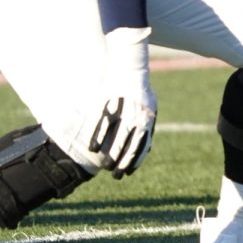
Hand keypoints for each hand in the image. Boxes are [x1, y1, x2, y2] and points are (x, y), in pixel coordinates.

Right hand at [88, 27, 156, 177]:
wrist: (130, 66)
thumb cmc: (141, 90)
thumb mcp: (151, 107)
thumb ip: (149, 126)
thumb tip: (148, 148)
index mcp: (148, 116)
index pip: (143, 144)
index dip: (136, 160)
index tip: (129, 172)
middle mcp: (137, 114)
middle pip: (130, 143)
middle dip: (123, 162)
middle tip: (116, 175)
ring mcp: (122, 109)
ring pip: (116, 136)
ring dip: (110, 153)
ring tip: (104, 166)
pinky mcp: (108, 103)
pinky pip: (101, 123)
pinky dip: (96, 136)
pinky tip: (91, 149)